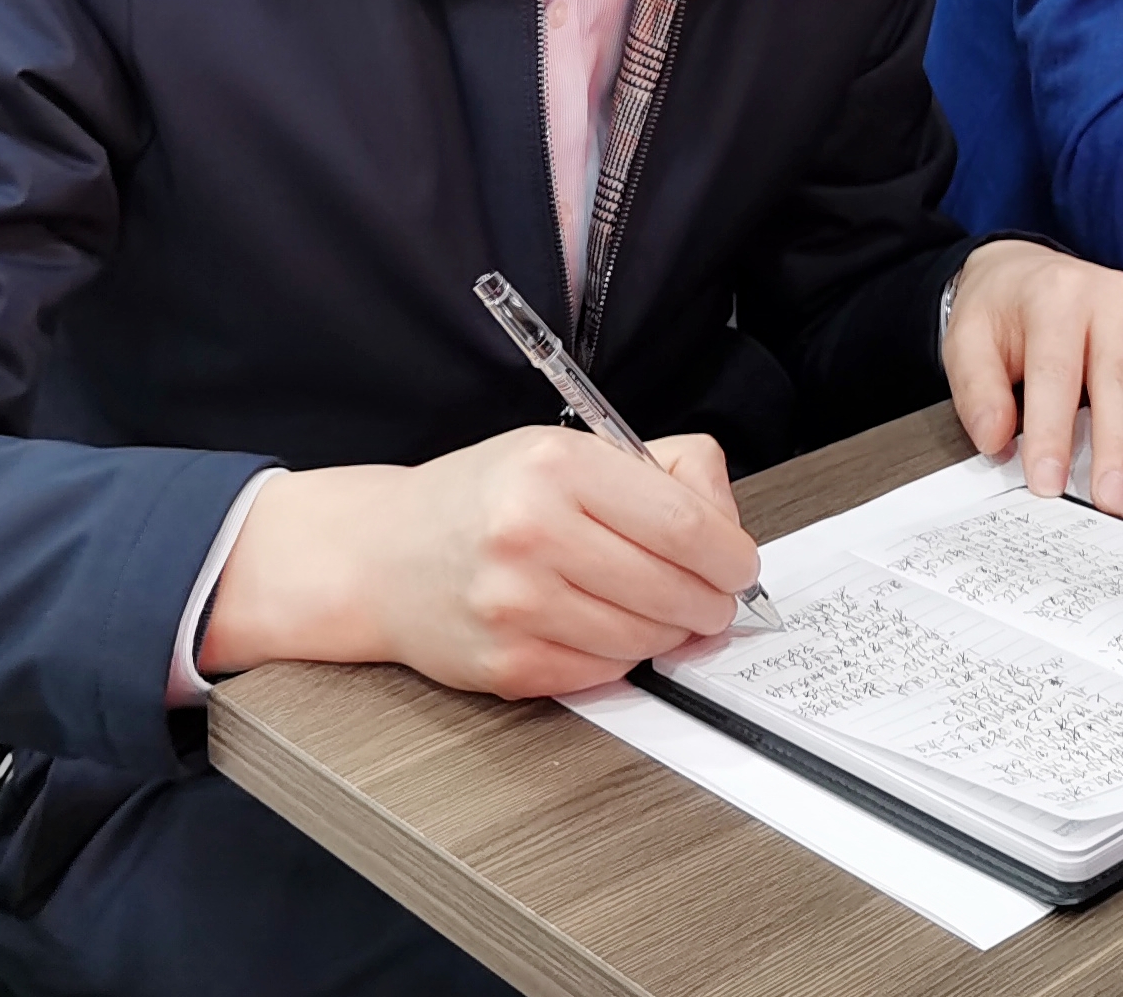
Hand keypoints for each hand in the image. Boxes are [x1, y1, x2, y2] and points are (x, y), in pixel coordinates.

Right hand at [196, 426, 760, 698]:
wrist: (383, 554)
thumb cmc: (485, 498)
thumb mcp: (567, 449)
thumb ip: (660, 474)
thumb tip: (729, 535)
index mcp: (555, 465)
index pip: (685, 524)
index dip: (731, 556)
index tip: (739, 566)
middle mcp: (532, 531)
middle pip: (676, 589)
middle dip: (710, 601)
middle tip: (710, 598)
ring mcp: (517, 604)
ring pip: (647, 638)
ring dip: (668, 632)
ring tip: (651, 608)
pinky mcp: (508, 663)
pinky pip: (606, 673)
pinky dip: (621, 657)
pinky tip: (600, 627)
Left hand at [941, 239, 1122, 516]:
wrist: (1026, 272)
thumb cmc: (1002, 310)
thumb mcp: (966, 337)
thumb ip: (978, 389)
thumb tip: (996, 439)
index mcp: (1060, 297)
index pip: (1057, 372)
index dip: (1052, 432)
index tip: (1047, 482)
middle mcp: (1114, 303)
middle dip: (1121, 447)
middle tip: (1115, 500)